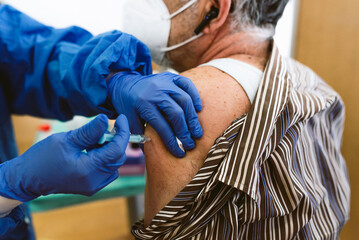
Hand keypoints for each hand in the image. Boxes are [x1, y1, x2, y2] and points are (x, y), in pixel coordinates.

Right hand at [0, 114, 129, 201]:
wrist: (28, 178)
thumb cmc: (42, 158)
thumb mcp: (66, 140)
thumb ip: (89, 131)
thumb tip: (106, 119)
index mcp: (88, 170)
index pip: (116, 150)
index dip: (122, 132)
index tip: (122, 118)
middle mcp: (94, 181)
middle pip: (117, 157)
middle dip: (115, 140)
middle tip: (104, 128)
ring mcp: (94, 186)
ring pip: (114, 164)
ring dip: (109, 149)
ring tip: (93, 140)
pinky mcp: (91, 186)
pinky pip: (107, 171)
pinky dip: (104, 158)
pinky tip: (91, 150)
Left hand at [108, 71, 202, 156]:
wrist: (126, 84)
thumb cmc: (129, 106)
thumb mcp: (130, 121)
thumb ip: (141, 136)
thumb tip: (154, 154)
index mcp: (143, 104)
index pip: (161, 127)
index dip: (171, 142)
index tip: (179, 152)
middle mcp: (155, 92)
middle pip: (176, 114)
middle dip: (185, 131)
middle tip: (191, 144)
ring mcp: (164, 82)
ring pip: (184, 100)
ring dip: (193, 118)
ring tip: (197, 133)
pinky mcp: (171, 76)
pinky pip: (187, 84)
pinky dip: (195, 96)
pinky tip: (198, 110)